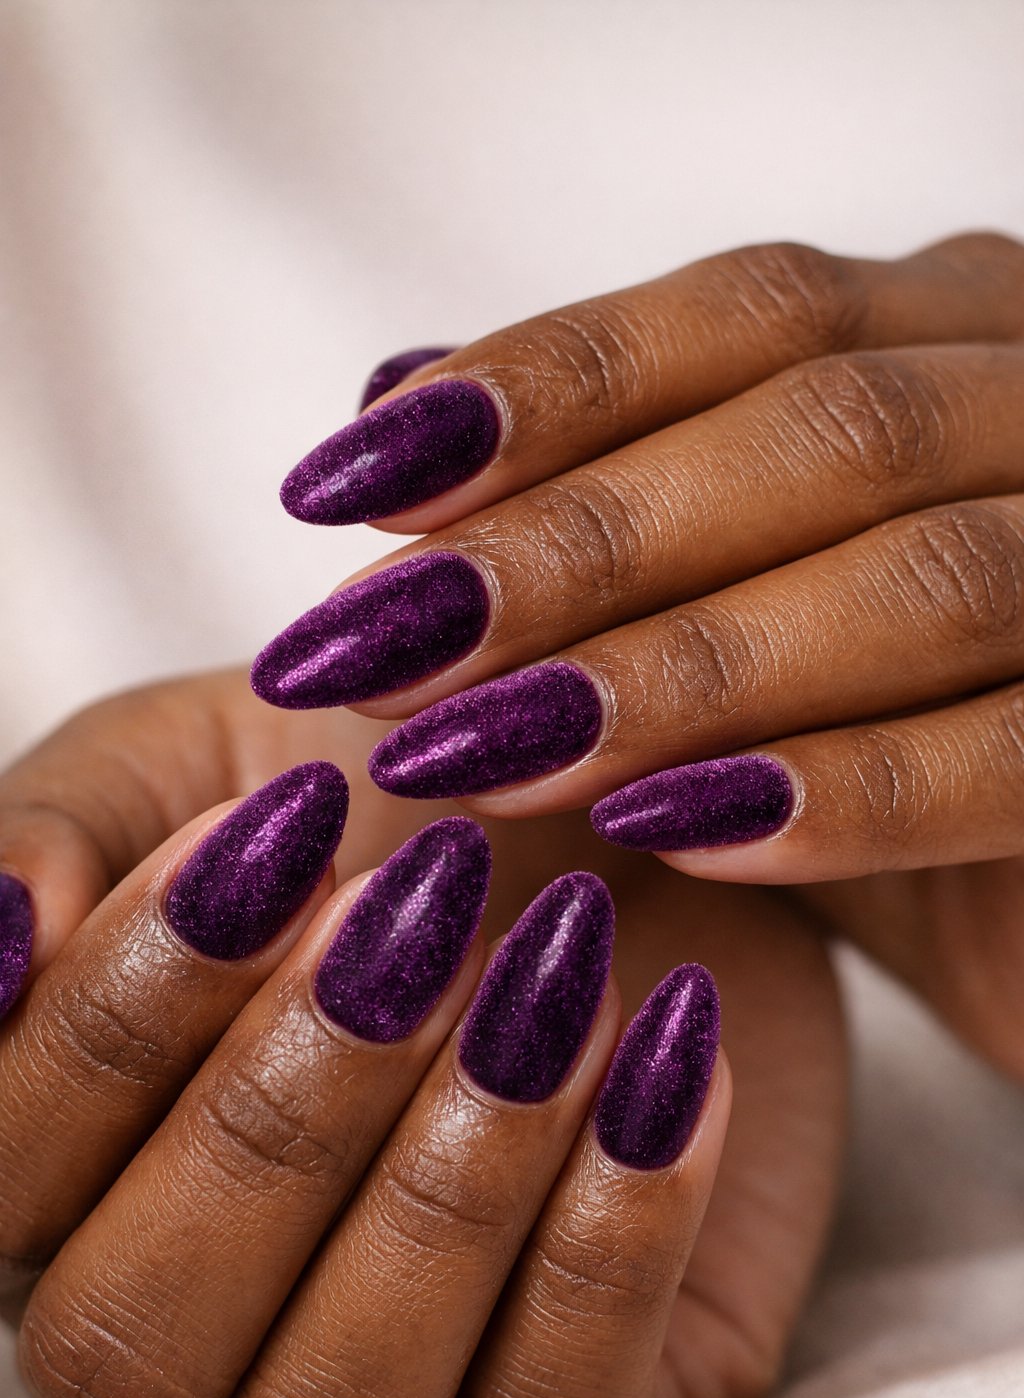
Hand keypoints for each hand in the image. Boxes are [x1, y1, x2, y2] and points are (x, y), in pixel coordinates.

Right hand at [0, 671, 844, 1397]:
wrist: (616, 818)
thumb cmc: (381, 794)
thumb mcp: (190, 761)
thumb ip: (54, 833)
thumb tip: (6, 941)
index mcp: (80, 1183)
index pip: (9, 1182)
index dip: (126, 1012)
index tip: (280, 832)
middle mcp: (205, 1329)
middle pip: (140, 1348)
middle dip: (278, 1110)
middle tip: (415, 906)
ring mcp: (385, 1397)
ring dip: (444, 1180)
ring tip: (556, 972)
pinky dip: (614, 1227)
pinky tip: (670, 1046)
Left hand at [252, 231, 1023, 1079]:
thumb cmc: (895, 722)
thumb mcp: (740, 595)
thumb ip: (612, 494)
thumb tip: (395, 403)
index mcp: (958, 337)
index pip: (745, 312)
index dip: (541, 387)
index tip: (344, 485)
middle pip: (821, 429)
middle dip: (580, 542)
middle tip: (376, 645)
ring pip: (924, 574)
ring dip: (683, 670)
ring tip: (487, 752)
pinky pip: (1021, 749)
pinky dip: (847, 794)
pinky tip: (681, 832)